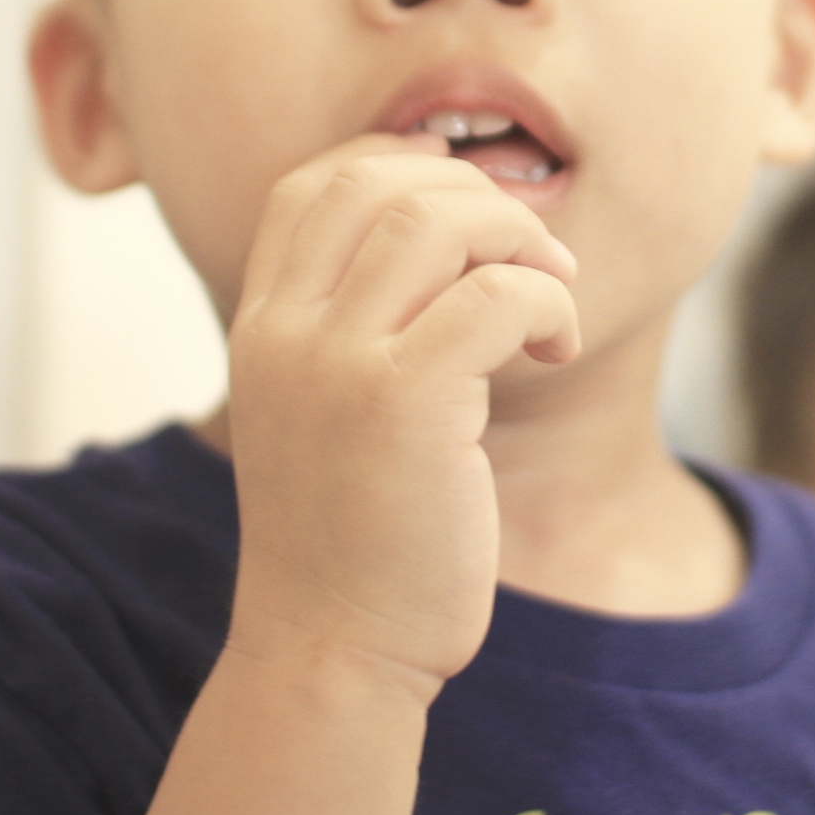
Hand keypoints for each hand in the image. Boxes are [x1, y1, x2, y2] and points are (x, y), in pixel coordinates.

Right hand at [219, 134, 580, 700]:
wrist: (331, 653)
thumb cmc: (350, 539)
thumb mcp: (318, 413)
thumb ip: (347, 327)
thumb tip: (441, 234)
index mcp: (258, 327)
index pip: (311, 185)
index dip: (397, 161)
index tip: (465, 195)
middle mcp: (285, 333)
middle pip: (381, 183)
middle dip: (479, 197)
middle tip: (536, 252)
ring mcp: (336, 363)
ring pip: (439, 221)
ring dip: (521, 238)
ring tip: (552, 295)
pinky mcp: (404, 402)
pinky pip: (496, 294)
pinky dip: (547, 300)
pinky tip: (556, 347)